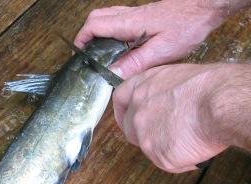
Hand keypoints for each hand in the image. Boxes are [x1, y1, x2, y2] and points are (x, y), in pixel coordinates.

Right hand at [74, 0, 226, 77]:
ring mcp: (136, 14)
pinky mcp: (144, 16)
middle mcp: (128, 16)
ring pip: (107, 17)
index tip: (80, 55)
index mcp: (128, 24)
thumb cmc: (187, 25)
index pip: (94, 26)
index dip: (82, 39)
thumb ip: (135, 62)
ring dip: (98, 31)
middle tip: (88, 53)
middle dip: (87, 35)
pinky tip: (121, 45)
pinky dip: (112, 30)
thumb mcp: (161, 50)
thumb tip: (113, 74)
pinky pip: (119, 19)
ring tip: (101, 52)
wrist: (206, 7)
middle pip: (96, 18)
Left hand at [113, 64, 228, 172]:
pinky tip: (197, 148)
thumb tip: (165, 102)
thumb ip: (161, 91)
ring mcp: (145, 136)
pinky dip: (182, 159)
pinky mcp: (158, 156)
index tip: (129, 117)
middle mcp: (137, 113)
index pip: (120, 99)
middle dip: (145, 134)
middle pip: (131, 129)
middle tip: (168, 133)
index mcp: (141, 88)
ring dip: (166, 146)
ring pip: (150, 148)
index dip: (125, 110)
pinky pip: (168, 162)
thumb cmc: (210, 87)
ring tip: (192, 136)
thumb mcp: (177, 77)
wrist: (221, 103)